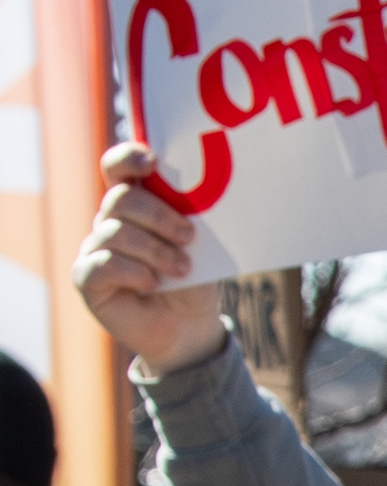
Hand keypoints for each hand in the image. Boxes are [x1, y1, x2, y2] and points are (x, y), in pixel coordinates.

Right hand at [70, 146, 227, 374]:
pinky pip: (103, 264)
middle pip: (121, 199)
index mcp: (135, 205)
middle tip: (188, 237)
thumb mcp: (200, 248)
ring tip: (182, 270)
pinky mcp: (87, 278)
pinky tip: (152, 284)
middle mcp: (110, 221)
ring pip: (116, 232)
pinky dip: (134, 272)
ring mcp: (95, 248)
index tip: (153, 162)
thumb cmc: (195, 281)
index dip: (129, 158)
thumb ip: (190, 220)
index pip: (118, 168)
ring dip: (155, 251)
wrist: (189, 327)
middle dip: (159, 215)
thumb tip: (201, 195)